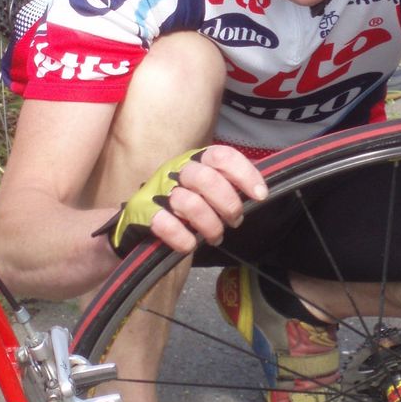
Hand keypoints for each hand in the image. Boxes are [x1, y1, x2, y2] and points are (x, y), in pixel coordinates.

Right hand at [150, 144, 267, 252]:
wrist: (140, 224)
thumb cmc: (184, 207)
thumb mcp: (206, 191)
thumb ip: (228, 186)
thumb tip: (259, 192)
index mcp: (195, 161)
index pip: (221, 156)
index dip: (244, 174)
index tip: (260, 195)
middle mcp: (175, 171)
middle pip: (206, 178)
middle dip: (228, 204)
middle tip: (235, 220)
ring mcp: (157, 191)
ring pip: (189, 203)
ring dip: (209, 225)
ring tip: (215, 236)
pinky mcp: (142, 213)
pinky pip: (165, 224)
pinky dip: (182, 237)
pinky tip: (190, 245)